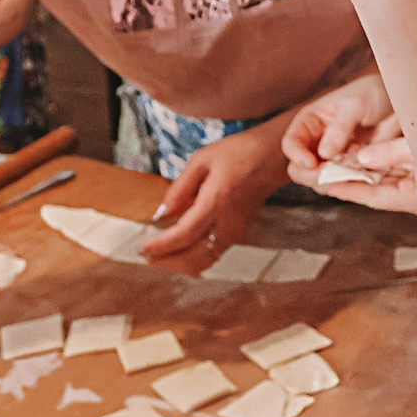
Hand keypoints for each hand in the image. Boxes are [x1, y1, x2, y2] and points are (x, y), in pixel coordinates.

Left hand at [142, 127, 274, 270]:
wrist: (274, 156)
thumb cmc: (239, 152)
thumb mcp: (202, 160)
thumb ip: (179, 189)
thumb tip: (160, 215)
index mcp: (216, 201)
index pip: (184, 235)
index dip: (160, 246)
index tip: (142, 249)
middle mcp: (228, 222)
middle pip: (195, 258)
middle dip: (168, 263)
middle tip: (146, 258)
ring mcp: (236, 231)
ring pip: (205, 261)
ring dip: (180, 264)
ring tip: (159, 257)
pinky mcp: (239, 233)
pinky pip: (214, 255)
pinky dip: (194, 259)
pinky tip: (180, 252)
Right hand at [284, 80, 416, 216]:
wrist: (396, 101)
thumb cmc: (372, 95)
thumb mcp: (356, 105)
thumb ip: (340, 128)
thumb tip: (324, 154)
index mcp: (309, 122)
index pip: (290, 143)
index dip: (296, 155)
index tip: (311, 163)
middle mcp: (315, 143)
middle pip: (299, 169)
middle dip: (312, 175)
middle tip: (331, 176)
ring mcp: (331, 159)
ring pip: (320, 181)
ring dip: (332, 182)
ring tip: (352, 173)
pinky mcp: (348, 170)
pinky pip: (342, 183)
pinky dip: (350, 184)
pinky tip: (362, 176)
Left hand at [315, 142, 416, 216]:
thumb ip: (390, 153)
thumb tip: (361, 157)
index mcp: (416, 198)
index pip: (373, 197)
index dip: (348, 189)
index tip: (327, 183)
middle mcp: (414, 198)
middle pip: (374, 192)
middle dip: (349, 183)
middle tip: (322, 175)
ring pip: (381, 183)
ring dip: (360, 175)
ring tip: (335, 166)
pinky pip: (392, 175)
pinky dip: (375, 168)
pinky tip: (359, 160)